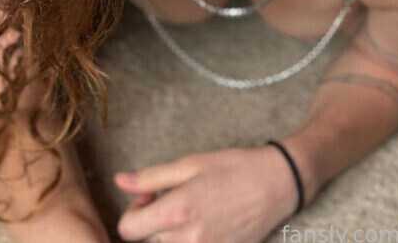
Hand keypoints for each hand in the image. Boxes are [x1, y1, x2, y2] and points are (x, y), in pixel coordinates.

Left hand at [114, 145, 297, 241]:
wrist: (277, 184)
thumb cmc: (234, 168)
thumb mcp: (191, 163)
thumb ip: (151, 177)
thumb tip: (120, 180)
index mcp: (178, 210)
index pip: (129, 229)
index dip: (132, 211)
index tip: (148, 196)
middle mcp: (189, 239)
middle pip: (146, 242)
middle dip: (149, 222)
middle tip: (168, 199)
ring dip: (167, 234)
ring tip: (186, 212)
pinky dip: (187, 241)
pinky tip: (202, 224)